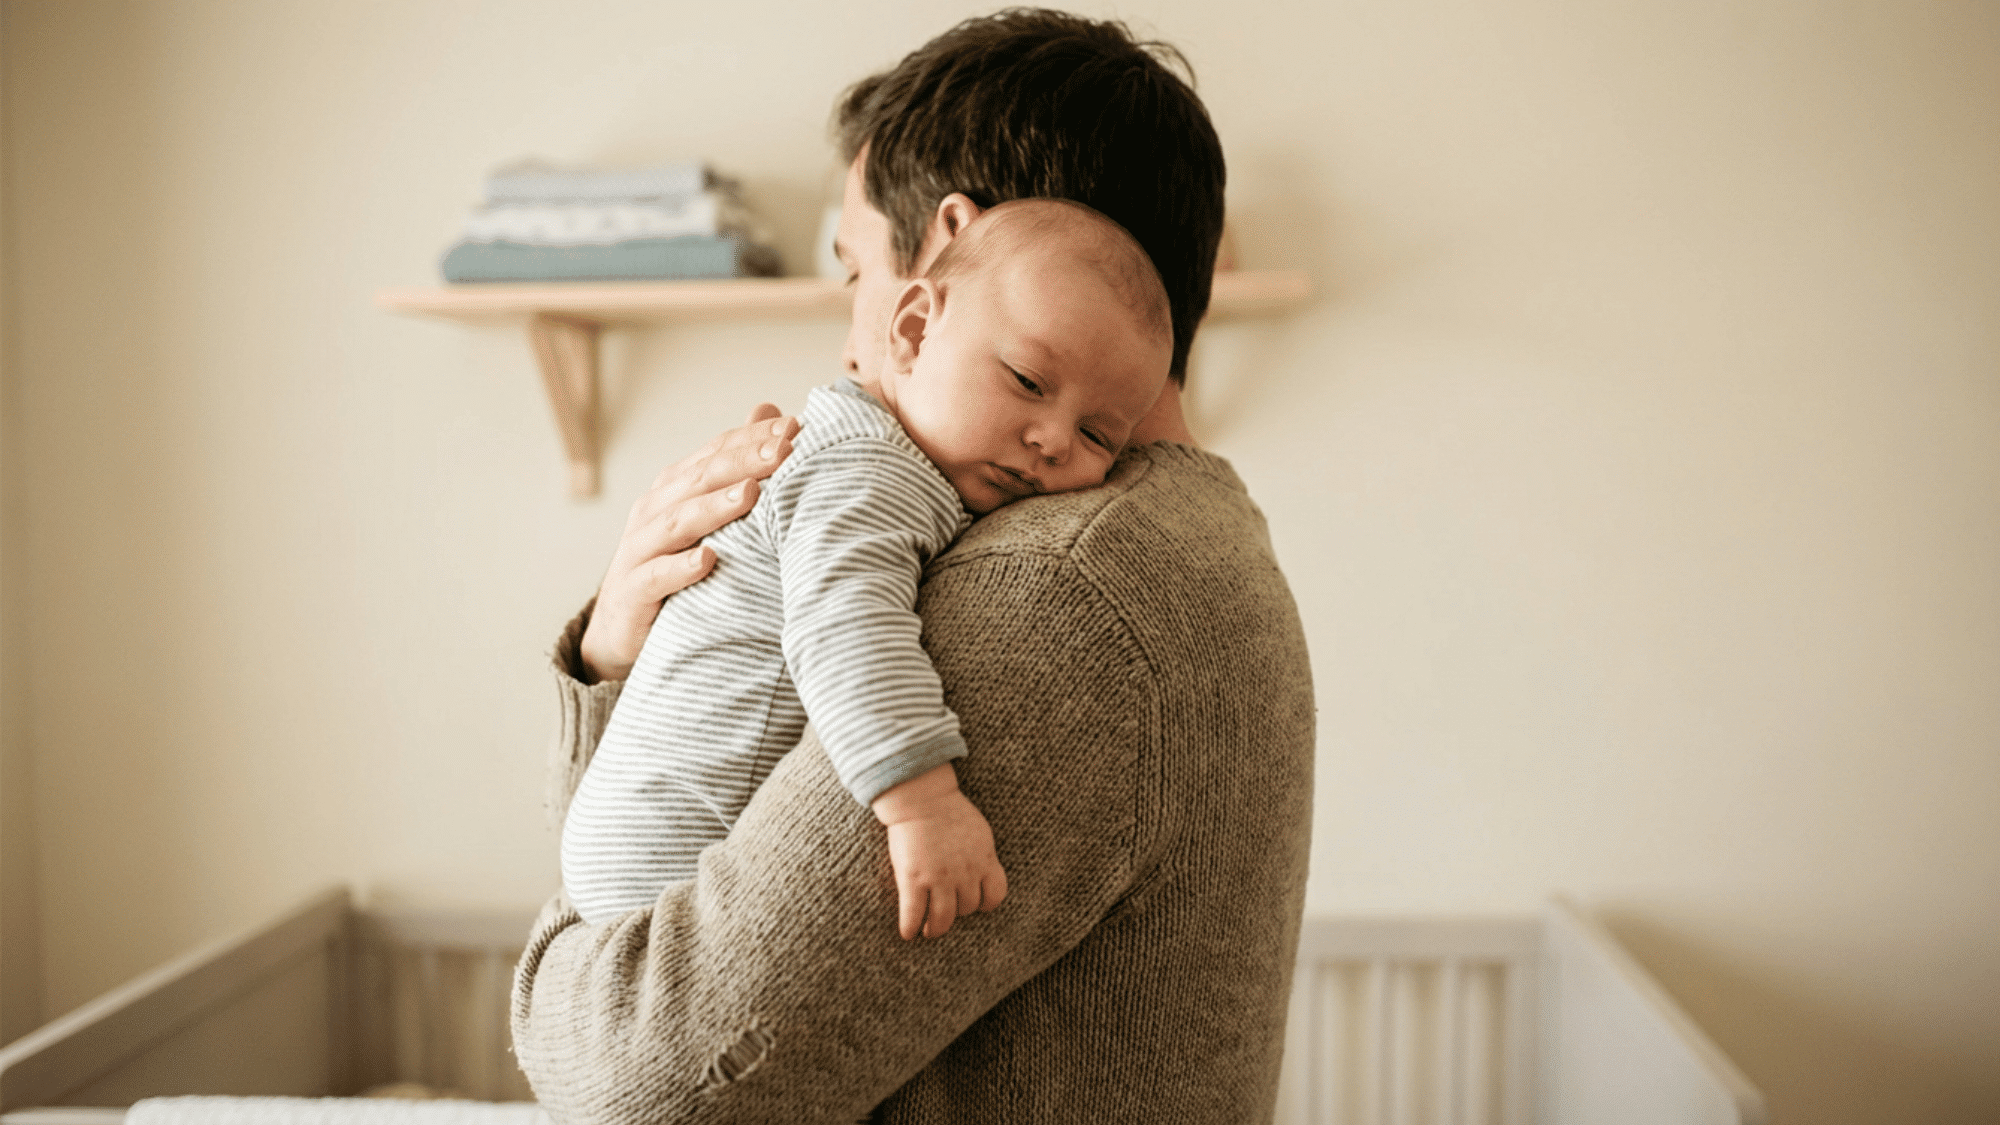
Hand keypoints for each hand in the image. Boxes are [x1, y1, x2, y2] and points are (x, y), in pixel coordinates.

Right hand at [578, 405, 799, 682]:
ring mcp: (640, 549)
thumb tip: (771, 412)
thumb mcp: (705, 515)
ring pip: (678, 522)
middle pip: (701, 478)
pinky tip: (706, 560)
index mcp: (676, 487)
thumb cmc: (674, 563)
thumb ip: (735, 466)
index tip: (796, 427)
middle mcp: (655, 510)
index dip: (753, 438)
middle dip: (744, 462)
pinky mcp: (633, 591)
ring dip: (714, 506)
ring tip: (750, 493)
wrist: (621, 628)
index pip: (717, 452)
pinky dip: (680, 567)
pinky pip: (656, 577)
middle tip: (783, 451)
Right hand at [872, 764, 1008, 939]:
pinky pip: (914, 913)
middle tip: (947, 912)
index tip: (976, 904)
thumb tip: (982, 872)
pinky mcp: (914, 878)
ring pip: (943, 919)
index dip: (985, 904)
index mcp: (984, 860)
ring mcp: (939, 878)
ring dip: (936, 929)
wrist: (922, 798)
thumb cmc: (950, 810)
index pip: (995, 896)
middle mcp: (965, 873)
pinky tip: (908, 933)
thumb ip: (982, 855)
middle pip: (967, 908)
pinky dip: (911, 927)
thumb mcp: (979, 832)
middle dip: (958, 912)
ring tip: (929, 930)